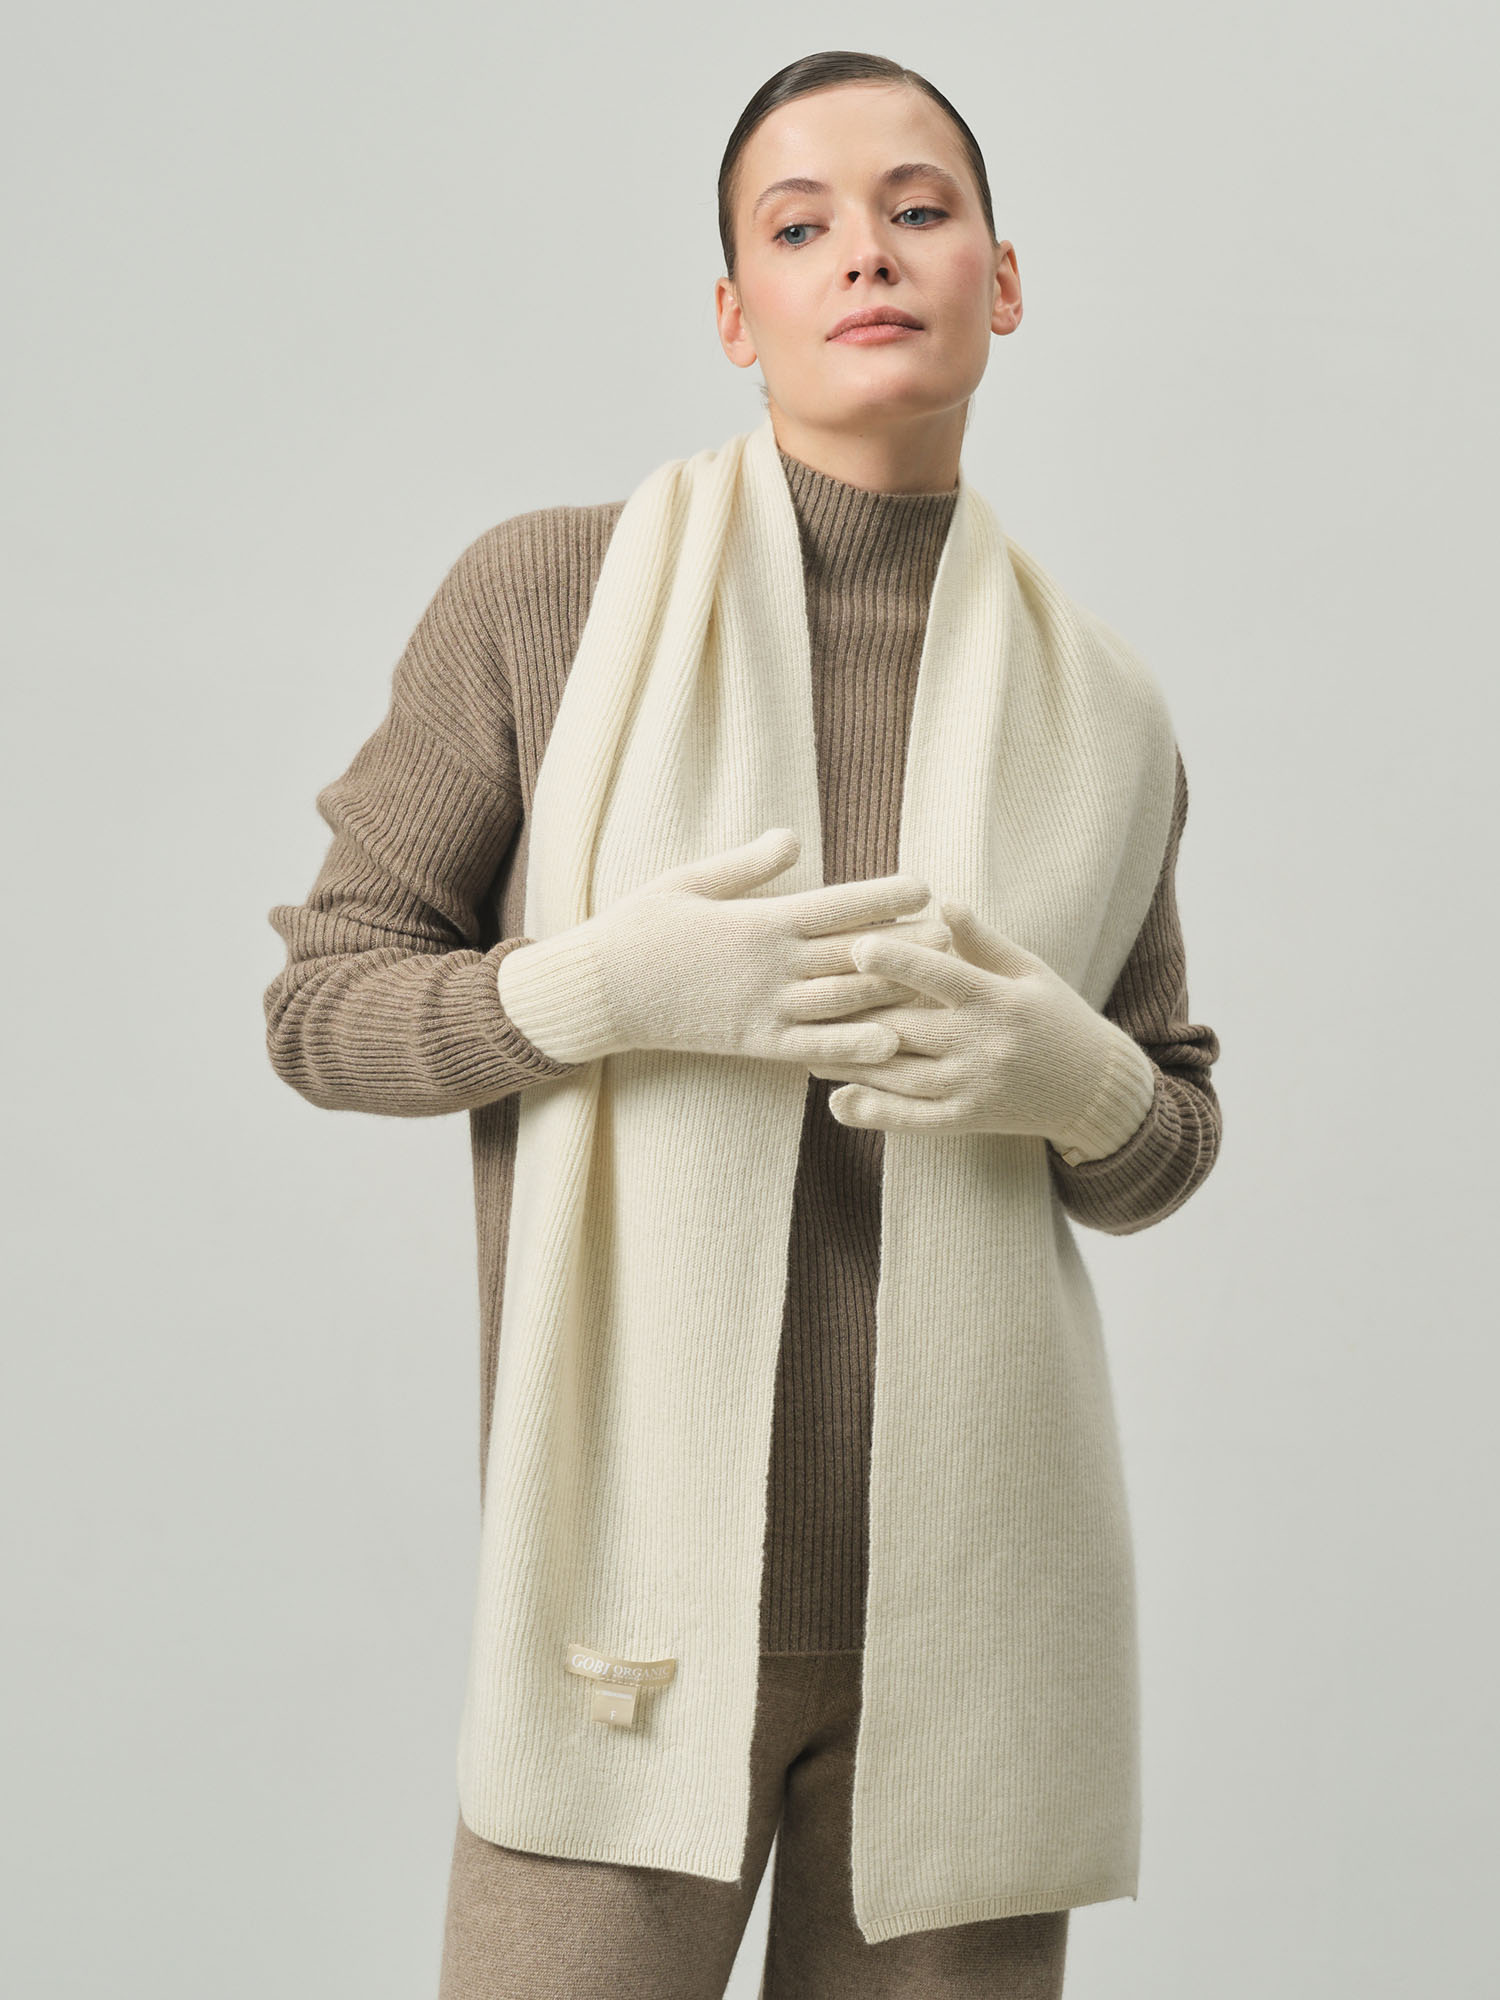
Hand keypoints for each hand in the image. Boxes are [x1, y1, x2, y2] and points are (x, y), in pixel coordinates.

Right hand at [498, 828, 950, 1067]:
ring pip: (843, 1005)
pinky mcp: (753, 1044)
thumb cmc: (641, 928)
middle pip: (852, 955)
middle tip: (958, 938)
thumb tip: (793, 836)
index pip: (834, 905)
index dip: (882, 896)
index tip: (925, 886)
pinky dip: (850, 1049)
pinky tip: (888, 1047)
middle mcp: (770, 967)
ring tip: (939, 991)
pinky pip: (810, 1048)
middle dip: (906, 946)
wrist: (600, 993)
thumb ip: (747, 865)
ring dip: (893, 997)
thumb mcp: (690, 881)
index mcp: (759, 921)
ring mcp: (764, 1009)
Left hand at [808, 898, 1156, 1160]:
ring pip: (900, 1073)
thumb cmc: (1056, 1016)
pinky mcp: (968, 1121)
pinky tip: (837, 1101)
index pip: (940, 977)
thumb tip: (944, 902)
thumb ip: (983, 941)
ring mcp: (974, 1087)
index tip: (855, 945)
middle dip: (855, 1014)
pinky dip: (874, 1112)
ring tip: (802, 1046)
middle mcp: (983, 1045)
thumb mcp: (1030, 971)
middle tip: (804, 997)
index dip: (897, 961)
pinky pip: (913, 1119)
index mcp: (997, 1000)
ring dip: (849, 1062)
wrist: (1094, 1090)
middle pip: (907, 1027)